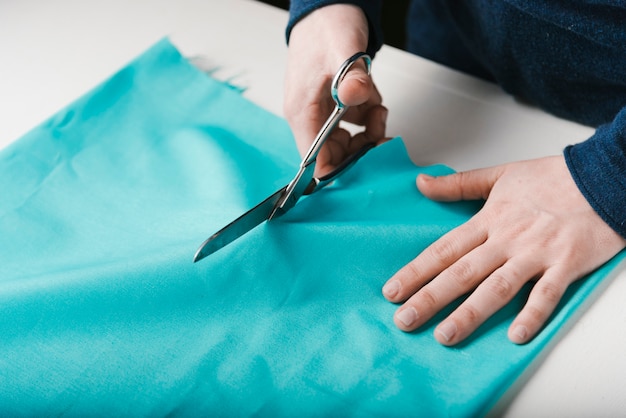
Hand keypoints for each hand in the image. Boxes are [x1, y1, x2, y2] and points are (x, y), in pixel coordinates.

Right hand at [285, 4, 387, 175]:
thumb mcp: (344, 49)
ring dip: (368, 132)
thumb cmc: (327, 27)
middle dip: (362, 150)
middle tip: (383, 135)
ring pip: (346, 141)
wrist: (328, 7)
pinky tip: (372, 100)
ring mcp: (321, 111)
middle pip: (335, 156)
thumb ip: (352, 76)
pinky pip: (353, 124)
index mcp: (302, 113)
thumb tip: (355, 95)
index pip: (316, 162)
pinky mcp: (333, 104)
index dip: (342, 170)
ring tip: (378, 110)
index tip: (368, 162)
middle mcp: (308, 117)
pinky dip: (367, 117)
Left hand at [382, 156, 625, 344]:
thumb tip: (421, 182)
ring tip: (445, 335)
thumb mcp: (499, 175)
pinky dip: (533, 314)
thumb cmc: (552, 177)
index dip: (416, 271)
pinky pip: (547, 294)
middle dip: (430, 298)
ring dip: (470, 313)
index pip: (444, 249)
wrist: (603, 176)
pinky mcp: (566, 264)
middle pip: (462, 272)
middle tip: (404, 321)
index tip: (392, 291)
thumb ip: (458, 184)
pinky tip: (516, 336)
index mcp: (489, 219)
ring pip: (497, 288)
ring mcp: (536, 254)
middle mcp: (507, 239)